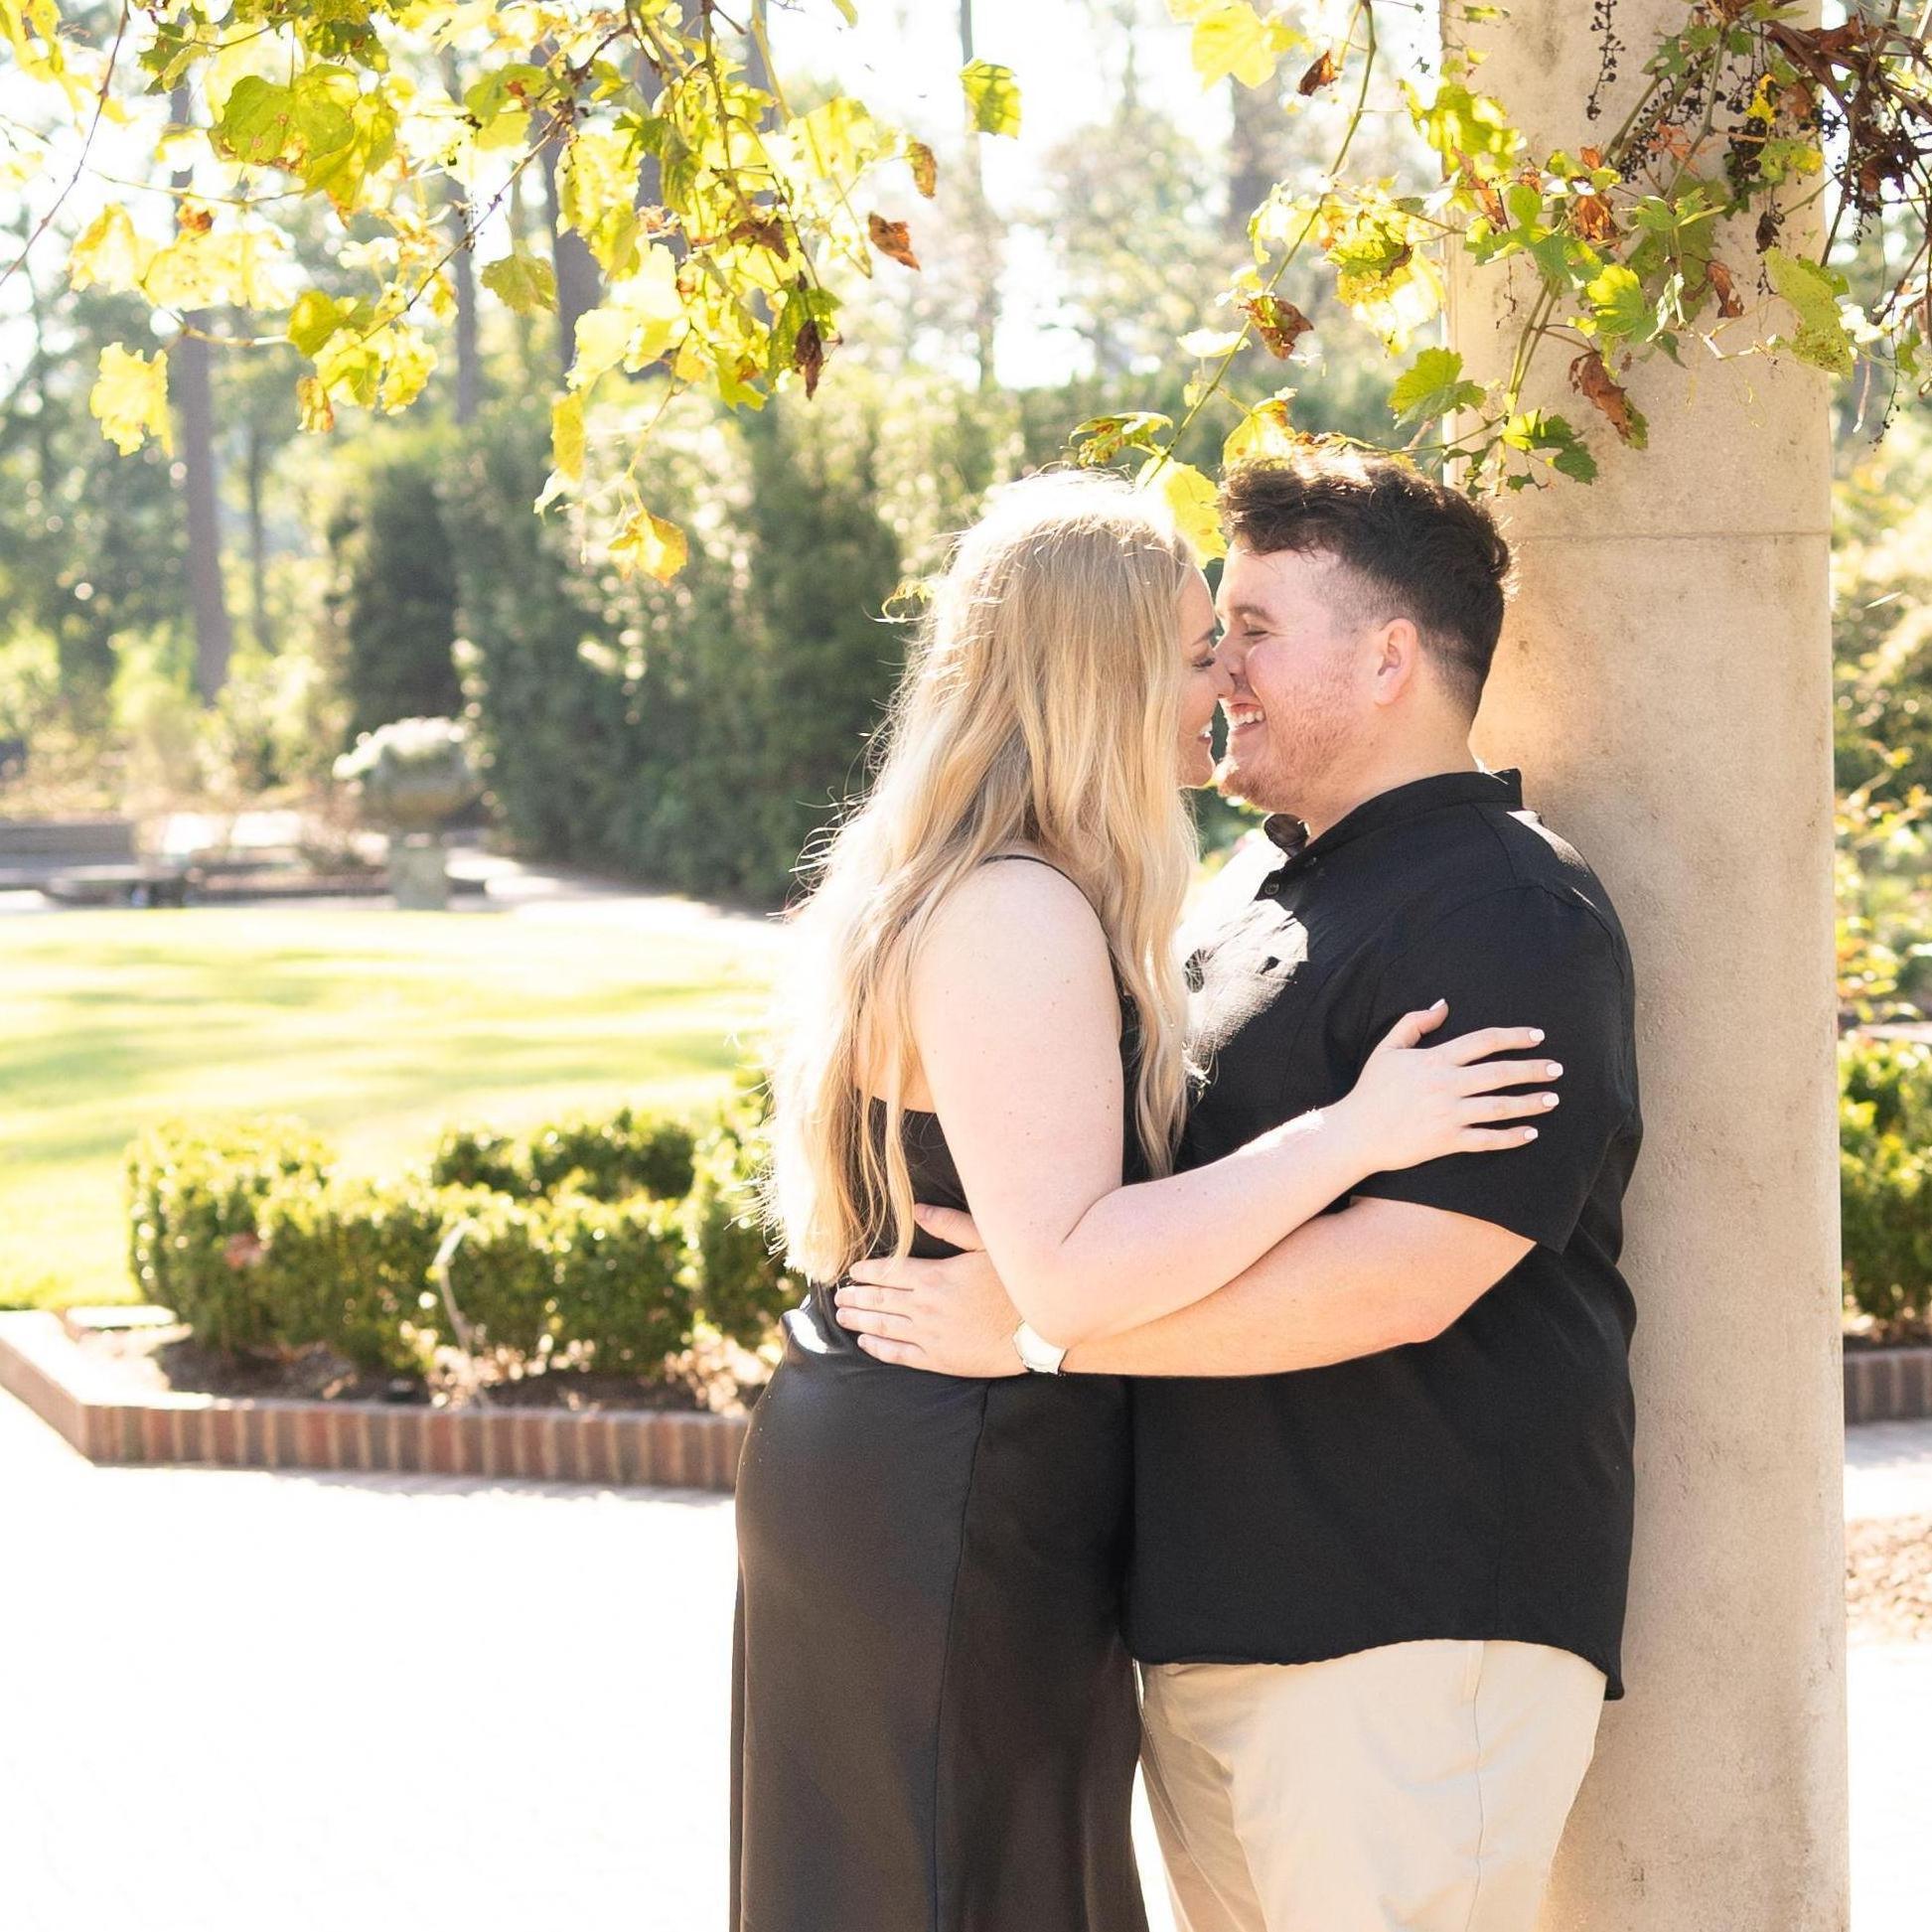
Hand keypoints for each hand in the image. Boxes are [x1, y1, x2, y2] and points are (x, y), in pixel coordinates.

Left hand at [833, 1206, 1026, 1377]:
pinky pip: (900, 1355)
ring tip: (841, 1315)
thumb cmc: (1015, 1283)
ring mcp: (930, 1336)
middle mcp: (925, 1307)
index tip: (852, 1271)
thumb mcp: (986, 1243)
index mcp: (935, 1276)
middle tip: (837, 1296)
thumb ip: (949, 1225)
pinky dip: (878, 1348)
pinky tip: (865, 1342)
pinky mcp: (939, 1360)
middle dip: (856, 1296)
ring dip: (859, 1319)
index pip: (889, 1272)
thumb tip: (915, 1211)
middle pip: (880, 1299)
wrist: (1038, 1331)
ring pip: (883, 1326)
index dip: (867, 1271)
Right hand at [1334, 1001, 1563, 1173]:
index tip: (1538, 1036)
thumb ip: (1414, 1023)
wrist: (1355, 1133)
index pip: (1483, 1041)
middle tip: (1558, 1069)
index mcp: (1434, 1059)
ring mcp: (1447, 1114)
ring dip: (1530, 1102)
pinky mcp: (1446, 1141)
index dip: (1514, 1036)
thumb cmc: (1371, 1090)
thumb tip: (1443, 1005)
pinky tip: (1531, 1133)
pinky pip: (1486, 1139)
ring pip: (1499, 1106)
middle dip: (1532, 1069)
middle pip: (1499, 1072)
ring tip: (1553, 1099)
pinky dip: (1511, 1137)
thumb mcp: (1387, 1049)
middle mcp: (1445, 1085)